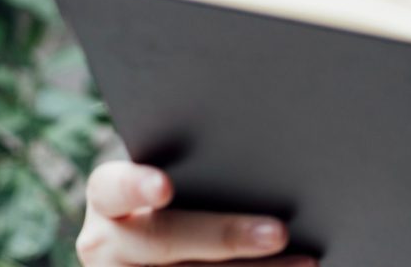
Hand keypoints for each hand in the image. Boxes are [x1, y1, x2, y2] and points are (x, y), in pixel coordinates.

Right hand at [76, 160, 316, 265]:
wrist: (149, 252)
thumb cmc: (177, 196)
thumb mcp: (172, 183)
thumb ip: (199, 171)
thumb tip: (270, 154)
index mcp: (108, 199)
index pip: (112, 187)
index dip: (137, 186)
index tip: (165, 187)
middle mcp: (106, 245)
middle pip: (163, 241)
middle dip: (226, 237)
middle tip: (279, 232)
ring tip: (305, 261)